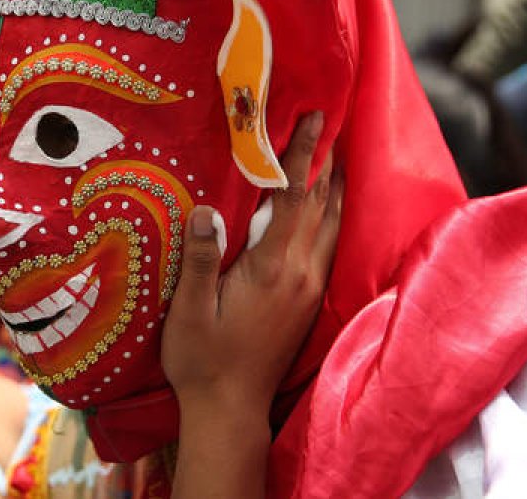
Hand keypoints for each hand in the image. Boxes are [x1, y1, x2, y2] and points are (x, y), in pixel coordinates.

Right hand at [161, 110, 341, 410]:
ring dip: (334, 187)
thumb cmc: (201, 359)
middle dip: (324, 160)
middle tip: (328, 120)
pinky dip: (331, 215)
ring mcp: (308, 288)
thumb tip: (205, 209)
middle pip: (321, 205)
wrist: (229, 409)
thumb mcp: (190, 311)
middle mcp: (300, 273)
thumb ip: (201, 259)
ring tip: (336, 154)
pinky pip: (328, 244)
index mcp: (273, 268)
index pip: (293, 198)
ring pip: (331, 225)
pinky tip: (328, 208)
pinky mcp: (307, 301)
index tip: (312, 118)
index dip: (302, 156)